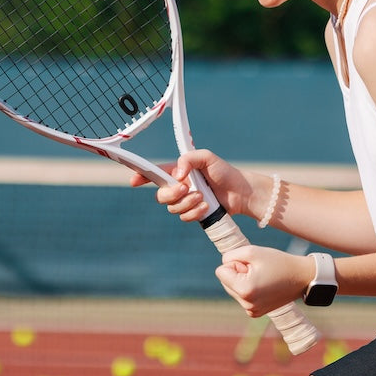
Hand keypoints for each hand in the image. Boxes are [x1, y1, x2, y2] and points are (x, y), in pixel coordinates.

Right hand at [128, 148, 256, 222]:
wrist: (241, 192)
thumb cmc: (224, 172)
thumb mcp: (207, 158)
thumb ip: (188, 160)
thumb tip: (176, 176)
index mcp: (178, 171)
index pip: (155, 173)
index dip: (141, 177)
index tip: (134, 181)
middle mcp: (179, 186)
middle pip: (160, 195)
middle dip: (171, 194)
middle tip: (186, 188)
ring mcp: (186, 201)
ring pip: (172, 208)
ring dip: (187, 203)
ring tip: (203, 197)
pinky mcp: (194, 213)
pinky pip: (184, 217)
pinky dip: (194, 212)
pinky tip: (206, 206)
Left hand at [215, 244, 308, 317]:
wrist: (302, 277)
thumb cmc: (278, 262)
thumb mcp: (251, 251)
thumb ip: (230, 256)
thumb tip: (223, 266)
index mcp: (244, 290)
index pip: (220, 271)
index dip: (235, 263)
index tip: (252, 265)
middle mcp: (246, 305)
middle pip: (225, 282)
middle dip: (238, 273)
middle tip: (258, 271)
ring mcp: (251, 311)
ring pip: (232, 289)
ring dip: (243, 280)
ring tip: (262, 277)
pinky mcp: (256, 313)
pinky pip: (242, 296)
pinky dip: (249, 289)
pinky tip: (264, 285)